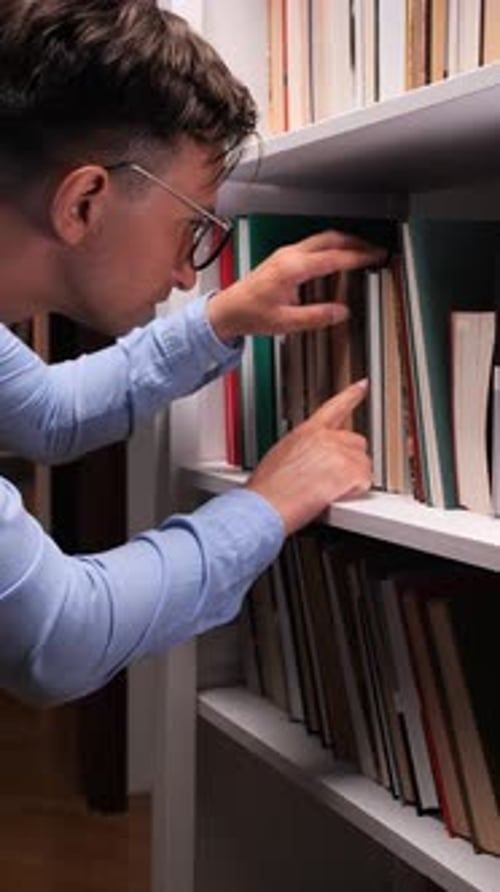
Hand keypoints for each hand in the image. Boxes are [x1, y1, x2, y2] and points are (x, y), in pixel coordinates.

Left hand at [207, 230, 386, 341]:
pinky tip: (338, 256)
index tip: (377, 257)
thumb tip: (341, 312)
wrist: (227, 311)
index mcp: (292, 269)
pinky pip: (313, 244)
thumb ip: (316, 316)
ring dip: (344, 242)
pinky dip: (331, 246)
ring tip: (362, 251)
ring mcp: (285, 253)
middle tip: (375, 250)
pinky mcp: (282, 257)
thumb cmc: (250, 315)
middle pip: (331, 239)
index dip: (359, 257)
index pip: (334, 257)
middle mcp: (289, 256)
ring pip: (322, 238)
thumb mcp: (286, 322)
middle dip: (356, 243)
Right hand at [245, 379, 371, 534]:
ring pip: (364, 464)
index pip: (334, 407)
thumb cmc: (268, 488)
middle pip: (357, 442)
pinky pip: (365, 482)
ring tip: (328, 491)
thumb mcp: (281, 456)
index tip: (363, 385)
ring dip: (352, 478)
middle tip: (333, 479)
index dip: (351, 395)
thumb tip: (311, 459)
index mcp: (307, 431)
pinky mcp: (350, 471)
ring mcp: (340, 453)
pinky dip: (354, 492)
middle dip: (351, 460)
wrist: (266, 505)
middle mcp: (326, 437)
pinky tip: (334, 496)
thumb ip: (304, 450)